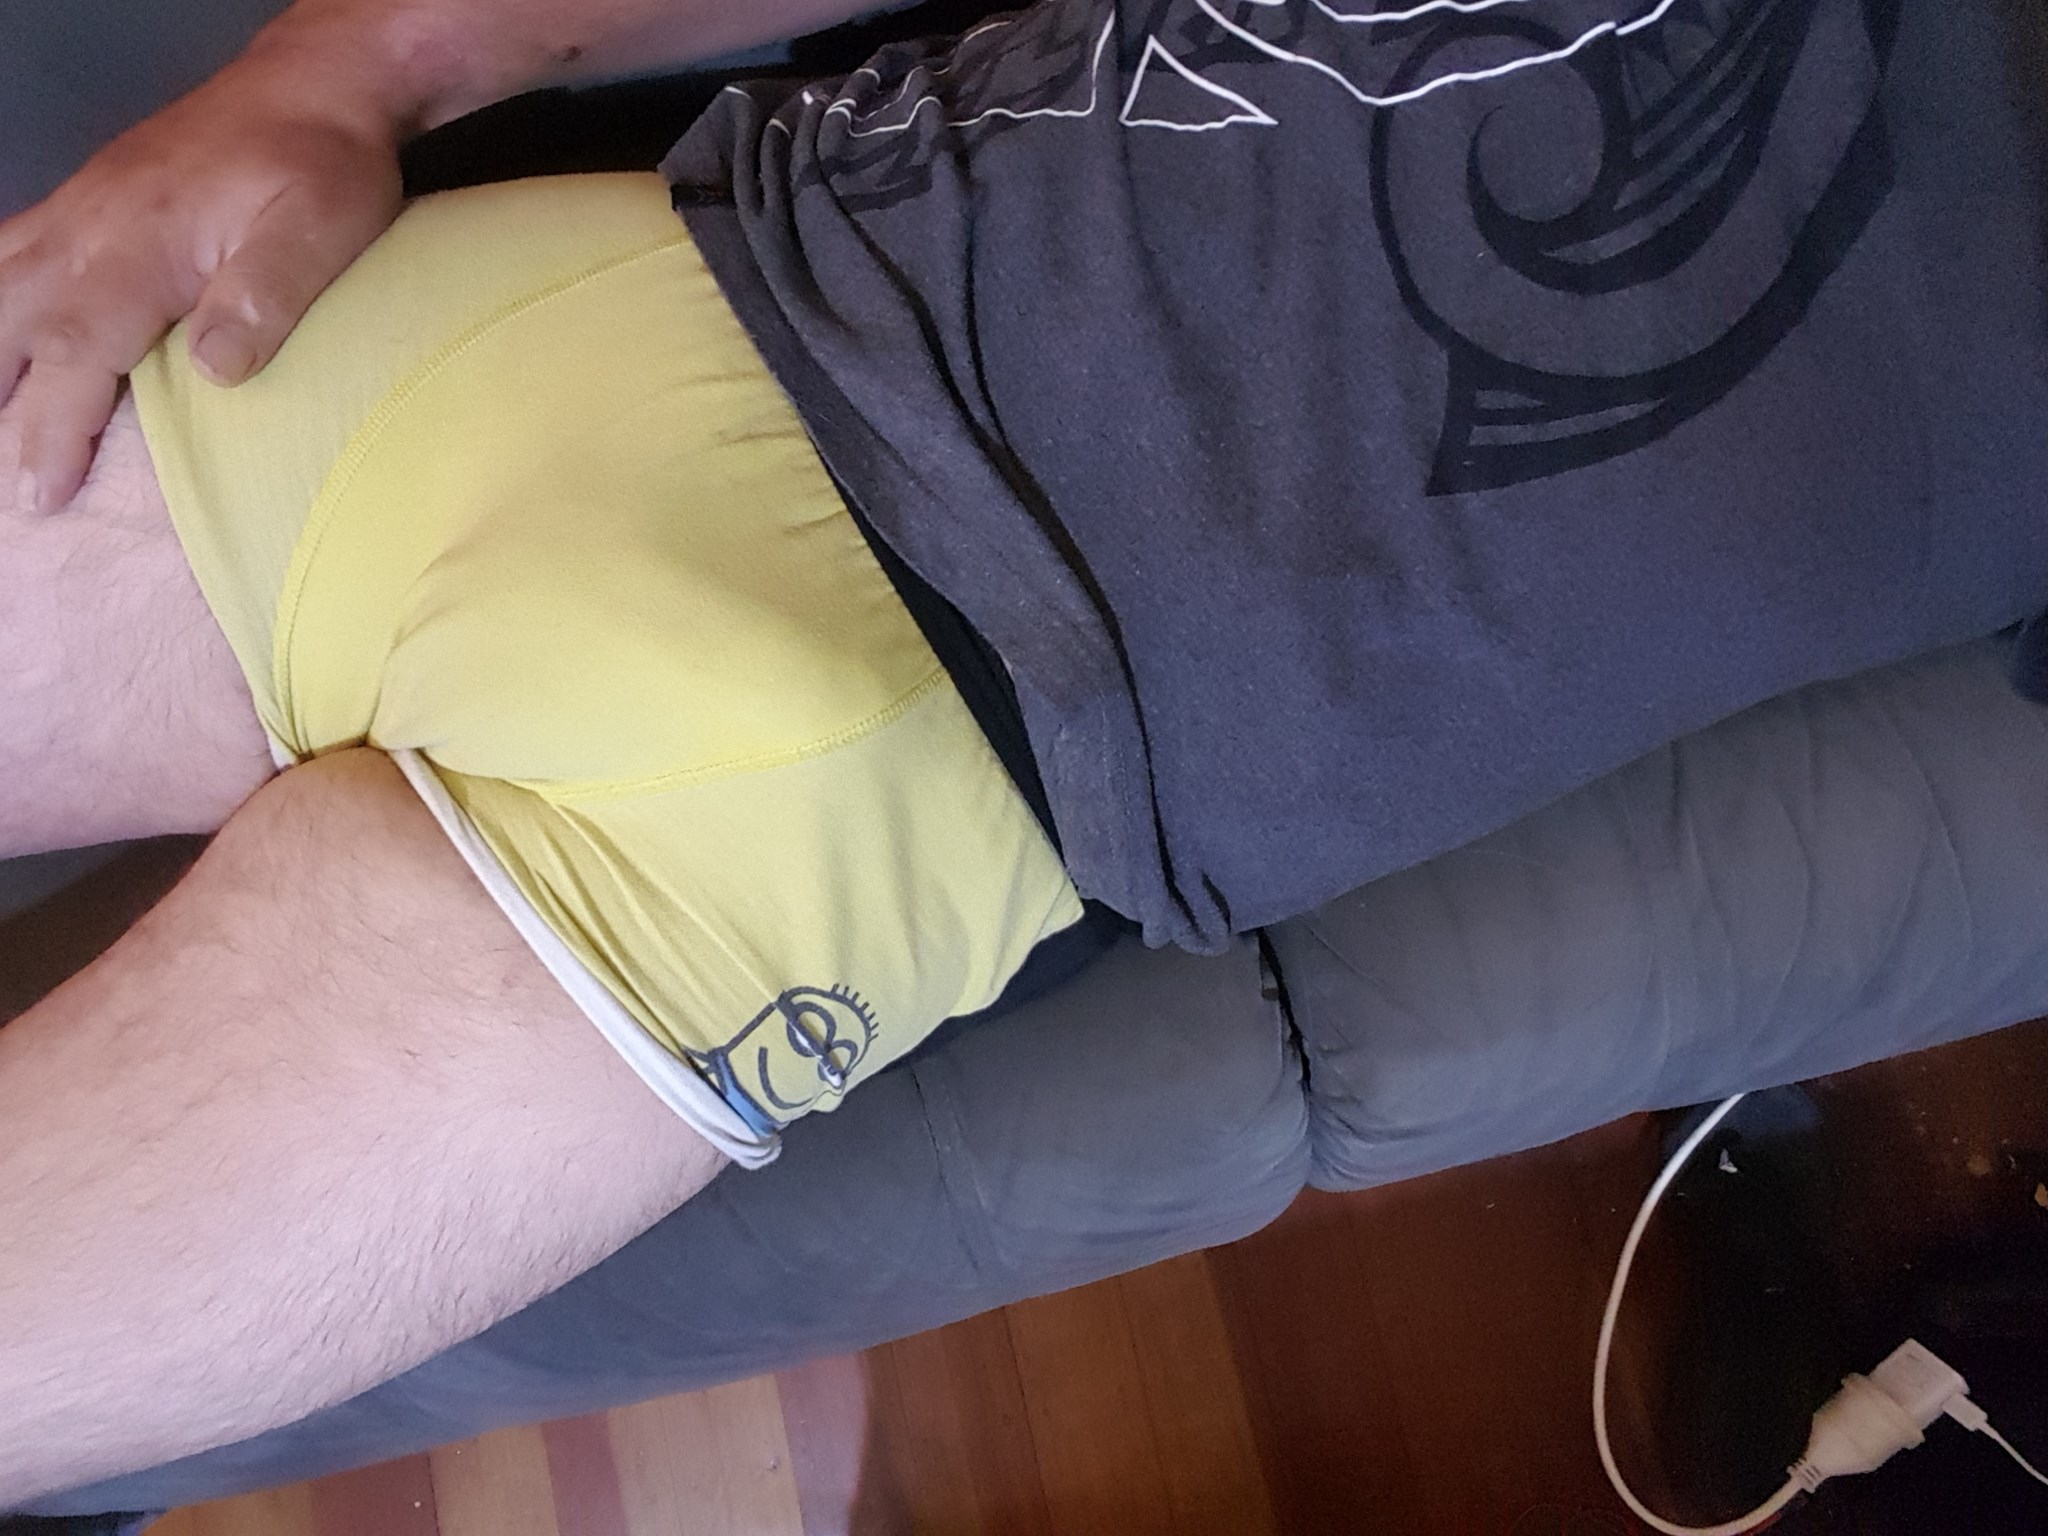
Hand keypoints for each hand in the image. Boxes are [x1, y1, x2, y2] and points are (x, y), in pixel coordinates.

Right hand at [0, 50, 406, 512]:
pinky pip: (16, 250)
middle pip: (14, 322)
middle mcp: (89, 225)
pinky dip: (1, 299)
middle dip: (5, 403)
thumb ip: (264, 298)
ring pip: (0, 283)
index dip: (52, 428)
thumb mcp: (320, 230)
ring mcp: (82, 206)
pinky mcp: (92, 198)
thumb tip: (214, 371)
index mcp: (137, 244)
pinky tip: (8, 332)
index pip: (72, 351)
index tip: (43, 492)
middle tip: (9, 485)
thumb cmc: (324, 162)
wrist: (317, 85)